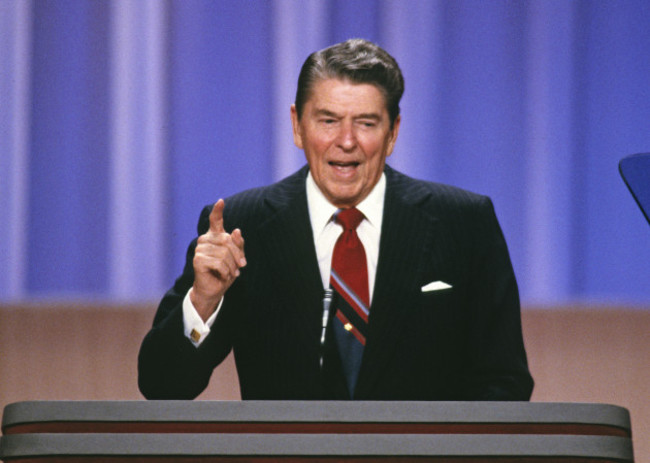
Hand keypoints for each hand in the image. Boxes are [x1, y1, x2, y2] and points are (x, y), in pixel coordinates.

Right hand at [190, 199, 245, 320]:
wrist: (214, 289)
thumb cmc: (226, 271)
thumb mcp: (237, 257)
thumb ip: (238, 244)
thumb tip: (236, 231)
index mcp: (215, 236)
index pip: (215, 220)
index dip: (218, 211)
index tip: (221, 201)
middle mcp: (205, 239)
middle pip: (227, 240)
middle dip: (237, 255)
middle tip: (240, 266)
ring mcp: (200, 248)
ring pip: (224, 253)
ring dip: (231, 266)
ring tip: (231, 273)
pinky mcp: (197, 259)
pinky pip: (218, 262)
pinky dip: (225, 271)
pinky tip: (223, 275)